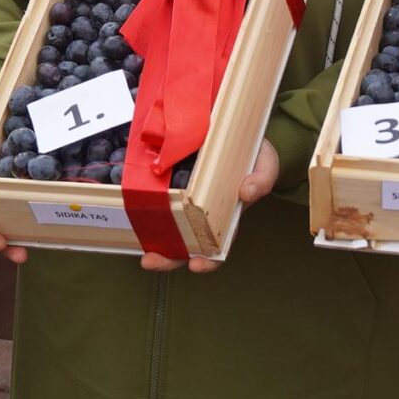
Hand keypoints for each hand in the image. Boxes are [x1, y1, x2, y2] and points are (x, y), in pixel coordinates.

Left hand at [139, 140, 276, 274]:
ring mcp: (186, 200)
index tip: (196, 265)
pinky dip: (145, 209)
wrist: (239, 134)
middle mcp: (204, 214)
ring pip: (169, 227)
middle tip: (152, 261)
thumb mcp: (265, 165)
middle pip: (186, 244)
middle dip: (169, 258)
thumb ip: (261, 179)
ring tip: (142, 251)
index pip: (217, 246)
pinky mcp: (173, 182)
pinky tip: (133, 213)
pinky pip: (158, 200)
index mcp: (226, 216)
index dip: (208, 261)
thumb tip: (246, 192)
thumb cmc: (254, 156)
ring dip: (153, 240)